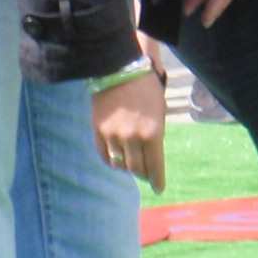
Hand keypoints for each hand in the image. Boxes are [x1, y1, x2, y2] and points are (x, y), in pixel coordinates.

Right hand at [91, 73, 167, 191]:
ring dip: (127, 167)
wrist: (119, 69)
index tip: (159, 188)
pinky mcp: (98, 131)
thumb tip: (152, 156)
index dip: (157, 180)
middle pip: (137, 168)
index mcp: (153, 133)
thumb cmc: (146, 88)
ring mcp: (114, 136)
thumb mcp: (159, 111)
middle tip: (146, 175)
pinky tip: (116, 160)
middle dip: (143, 174)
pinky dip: (111, 161)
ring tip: (131, 165)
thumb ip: (155, 134)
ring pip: (120, 164)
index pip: (155, 166)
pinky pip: (105, 155)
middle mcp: (133, 138)